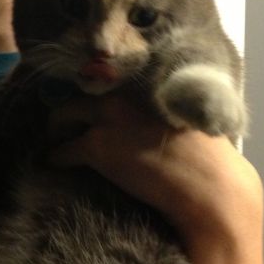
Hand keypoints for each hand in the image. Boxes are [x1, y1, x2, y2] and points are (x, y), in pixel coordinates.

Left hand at [47, 91, 263, 263]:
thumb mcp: (186, 117)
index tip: (87, 106)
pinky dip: (56, 158)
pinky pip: (64, 150)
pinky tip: (54, 164)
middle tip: (62, 127)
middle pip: (78, 95)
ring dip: (57, 132)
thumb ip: (161, 109)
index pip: (105, 77)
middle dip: (67, 112)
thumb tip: (147, 119)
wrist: (209, 185)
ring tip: (55, 144)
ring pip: (63, 116)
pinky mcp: (97, 147)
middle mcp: (124, 94)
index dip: (93, 94)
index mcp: (146, 83)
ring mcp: (108, 119)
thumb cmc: (209, 159)